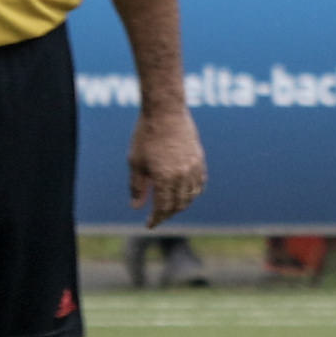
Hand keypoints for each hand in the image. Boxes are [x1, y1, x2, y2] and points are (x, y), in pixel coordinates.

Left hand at [129, 106, 207, 227]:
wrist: (165, 111)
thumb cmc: (146, 135)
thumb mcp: (135, 163)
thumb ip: (137, 187)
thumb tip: (138, 207)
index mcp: (165, 178)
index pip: (163, 208)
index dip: (156, 219)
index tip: (149, 225)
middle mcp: (183, 175)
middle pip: (179, 204)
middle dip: (168, 214)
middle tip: (157, 216)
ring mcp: (194, 167)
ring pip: (192, 195)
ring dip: (181, 204)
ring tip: (170, 206)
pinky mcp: (199, 159)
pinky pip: (200, 183)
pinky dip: (193, 192)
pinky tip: (185, 192)